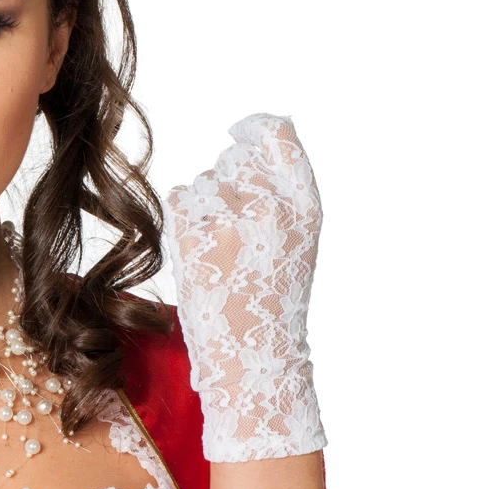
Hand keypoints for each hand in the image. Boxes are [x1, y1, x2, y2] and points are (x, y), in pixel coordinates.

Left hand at [165, 114, 326, 462]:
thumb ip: (279, 194)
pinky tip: (199, 251)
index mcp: (306, 208)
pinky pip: (181, 200)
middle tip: (232, 229)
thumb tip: (245, 141)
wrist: (254, 359)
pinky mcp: (196, 239)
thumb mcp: (294, 242)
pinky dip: (184, 220)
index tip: (239, 133)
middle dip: (226, 183)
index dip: (255, 128)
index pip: (279, 137)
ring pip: (206, 182)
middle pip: (234, 161)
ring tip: (219, 250)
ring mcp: (233, 223)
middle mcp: (273, 209)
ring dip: (205, 207)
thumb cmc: (271, 302)